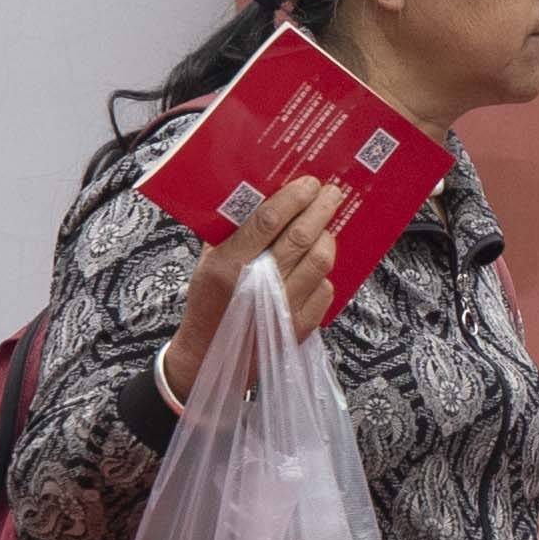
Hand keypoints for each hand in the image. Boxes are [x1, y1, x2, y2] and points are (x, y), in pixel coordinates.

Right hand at [160, 180, 347, 414]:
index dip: (294, 197)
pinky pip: (324, 291)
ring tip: (327, 227)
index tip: (309, 183)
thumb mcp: (206, 263)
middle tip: (332, 193)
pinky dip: (324, 274)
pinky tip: (318, 265)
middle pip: (301, 237)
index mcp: (228, 264)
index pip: (269, 220)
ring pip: (319, 262)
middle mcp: (257, 284)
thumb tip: (259, 198)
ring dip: (328, 238)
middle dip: (322, 209)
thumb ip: (229, 234)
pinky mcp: (296, 327)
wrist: (208, 356)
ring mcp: (280, 308)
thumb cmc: (208, 303)